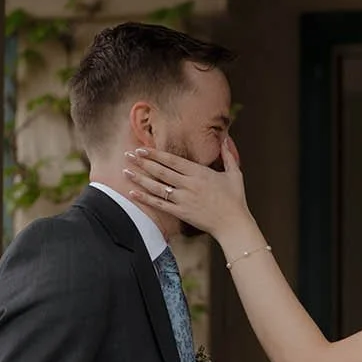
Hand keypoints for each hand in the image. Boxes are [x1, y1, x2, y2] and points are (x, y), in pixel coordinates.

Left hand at [123, 138, 252, 245]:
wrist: (233, 224)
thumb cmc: (235, 199)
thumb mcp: (234, 174)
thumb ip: (227, 155)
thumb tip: (226, 138)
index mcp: (199, 173)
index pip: (172, 160)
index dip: (155, 154)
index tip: (142, 149)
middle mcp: (189, 184)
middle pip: (161, 171)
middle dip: (143, 162)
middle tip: (128, 155)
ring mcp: (183, 199)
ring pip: (157, 187)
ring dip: (139, 178)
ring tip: (126, 171)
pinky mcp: (181, 213)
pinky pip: (159, 204)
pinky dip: (145, 199)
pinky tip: (133, 193)